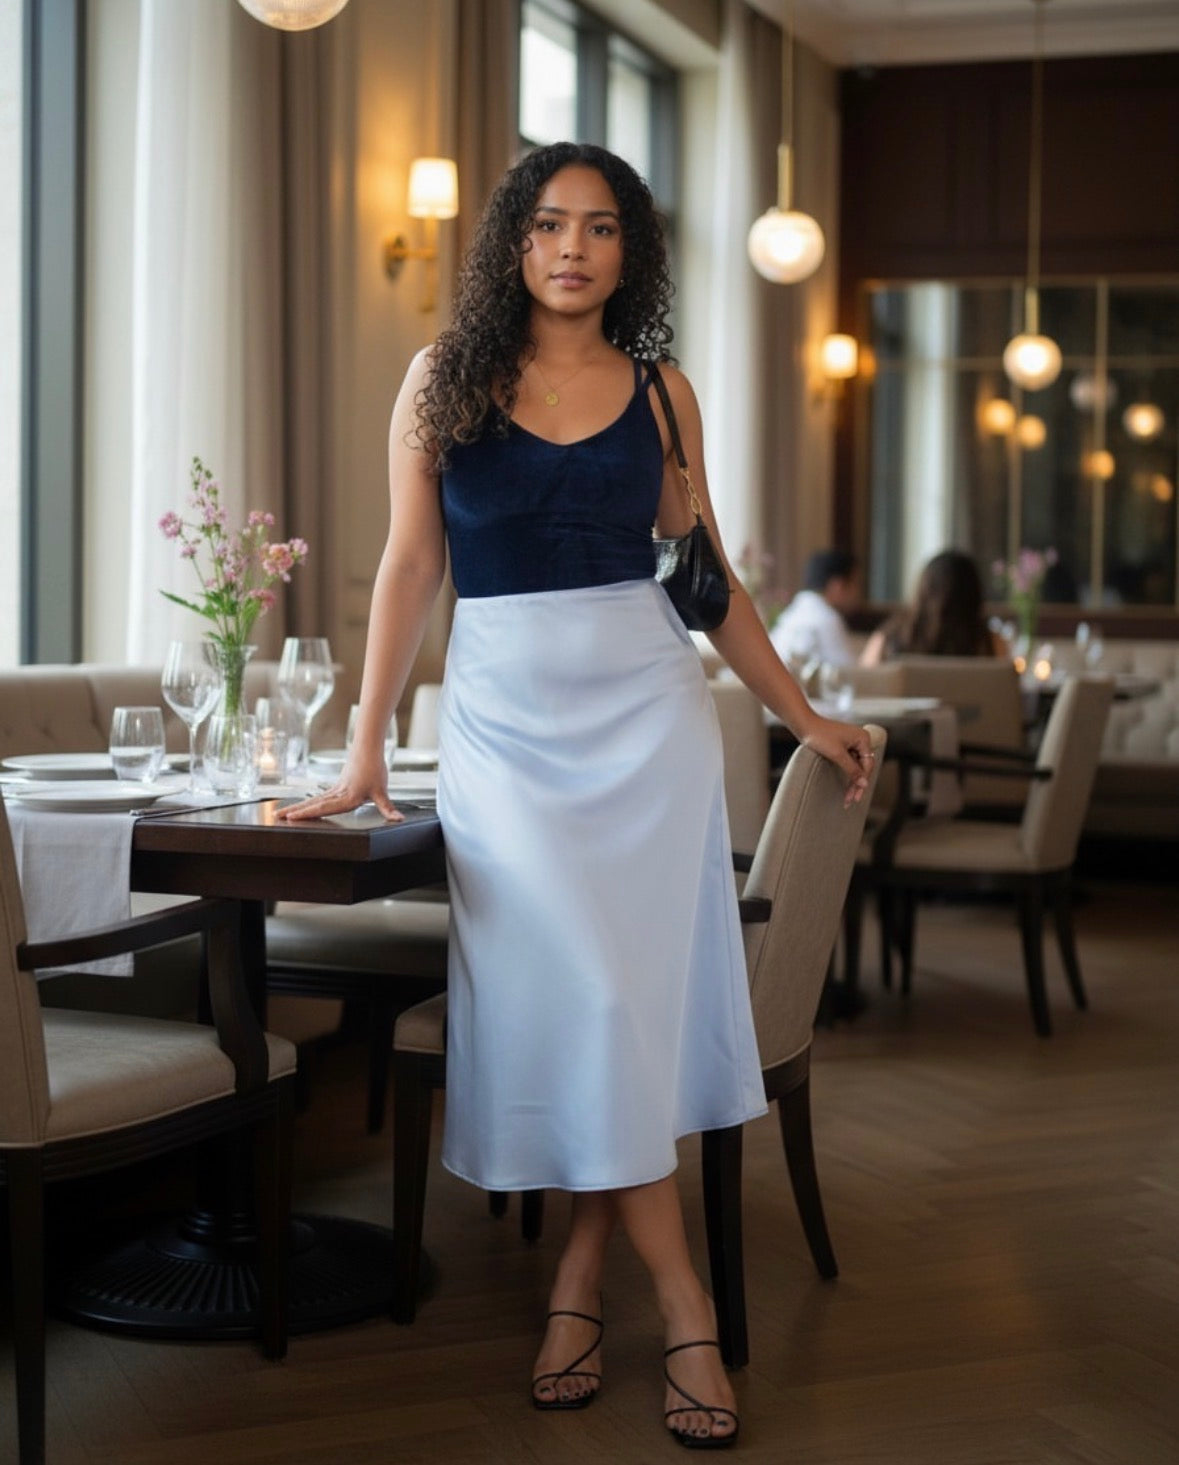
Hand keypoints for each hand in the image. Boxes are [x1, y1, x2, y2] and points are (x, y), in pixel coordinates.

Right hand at [276, 750, 402, 823]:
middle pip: (313, 804)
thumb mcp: (382, 791)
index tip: (292, 817)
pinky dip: (309, 803)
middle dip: (295, 811)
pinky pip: (320, 797)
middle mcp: (337, 794)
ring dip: (298, 807)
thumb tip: (398, 819)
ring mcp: (335, 789)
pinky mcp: (337, 786)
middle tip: (277, 816)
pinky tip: (303, 807)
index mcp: (346, 798)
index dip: (308, 813)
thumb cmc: (374, 768)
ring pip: (313, 800)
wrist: (368, 748)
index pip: (324, 808)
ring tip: (282, 813)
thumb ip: (388, 808)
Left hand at [801, 716, 875, 807]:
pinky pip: (849, 763)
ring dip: (852, 781)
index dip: (862, 781)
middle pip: (863, 767)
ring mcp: (852, 743)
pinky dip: (846, 774)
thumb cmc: (819, 735)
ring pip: (856, 767)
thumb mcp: (837, 754)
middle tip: (851, 800)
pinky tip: (845, 786)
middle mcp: (860, 739)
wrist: (804, 724)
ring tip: (847, 798)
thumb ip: (852, 769)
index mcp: (863, 738)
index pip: (867, 765)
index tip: (856, 796)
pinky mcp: (843, 746)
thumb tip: (864, 784)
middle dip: (857, 784)